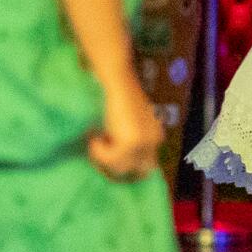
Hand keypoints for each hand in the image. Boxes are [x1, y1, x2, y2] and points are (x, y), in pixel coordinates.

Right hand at [87, 68, 164, 182]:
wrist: (116, 80)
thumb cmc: (119, 96)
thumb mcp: (129, 121)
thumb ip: (128, 139)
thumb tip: (116, 165)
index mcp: (157, 136)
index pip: (147, 165)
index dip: (127, 165)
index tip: (110, 159)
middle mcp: (154, 141)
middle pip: (137, 171)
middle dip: (118, 167)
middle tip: (101, 155)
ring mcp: (143, 143)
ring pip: (121, 168)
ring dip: (104, 157)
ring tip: (95, 139)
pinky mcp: (130, 143)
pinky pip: (110, 160)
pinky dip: (98, 152)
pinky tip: (94, 137)